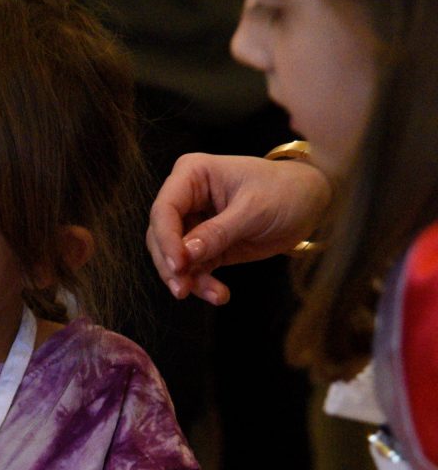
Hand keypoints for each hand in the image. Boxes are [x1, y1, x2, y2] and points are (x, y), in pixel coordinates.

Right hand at [146, 153, 330, 304]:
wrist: (310, 202)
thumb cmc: (285, 191)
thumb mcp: (254, 210)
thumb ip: (218, 232)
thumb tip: (186, 255)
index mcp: (192, 175)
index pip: (164, 209)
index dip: (166, 239)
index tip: (178, 265)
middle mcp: (186, 197)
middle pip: (160, 235)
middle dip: (171, 265)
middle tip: (182, 290)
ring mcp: (193, 222)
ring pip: (173, 256)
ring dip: (188, 279)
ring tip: (214, 295)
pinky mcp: (204, 246)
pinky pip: (193, 268)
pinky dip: (202, 284)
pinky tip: (219, 295)